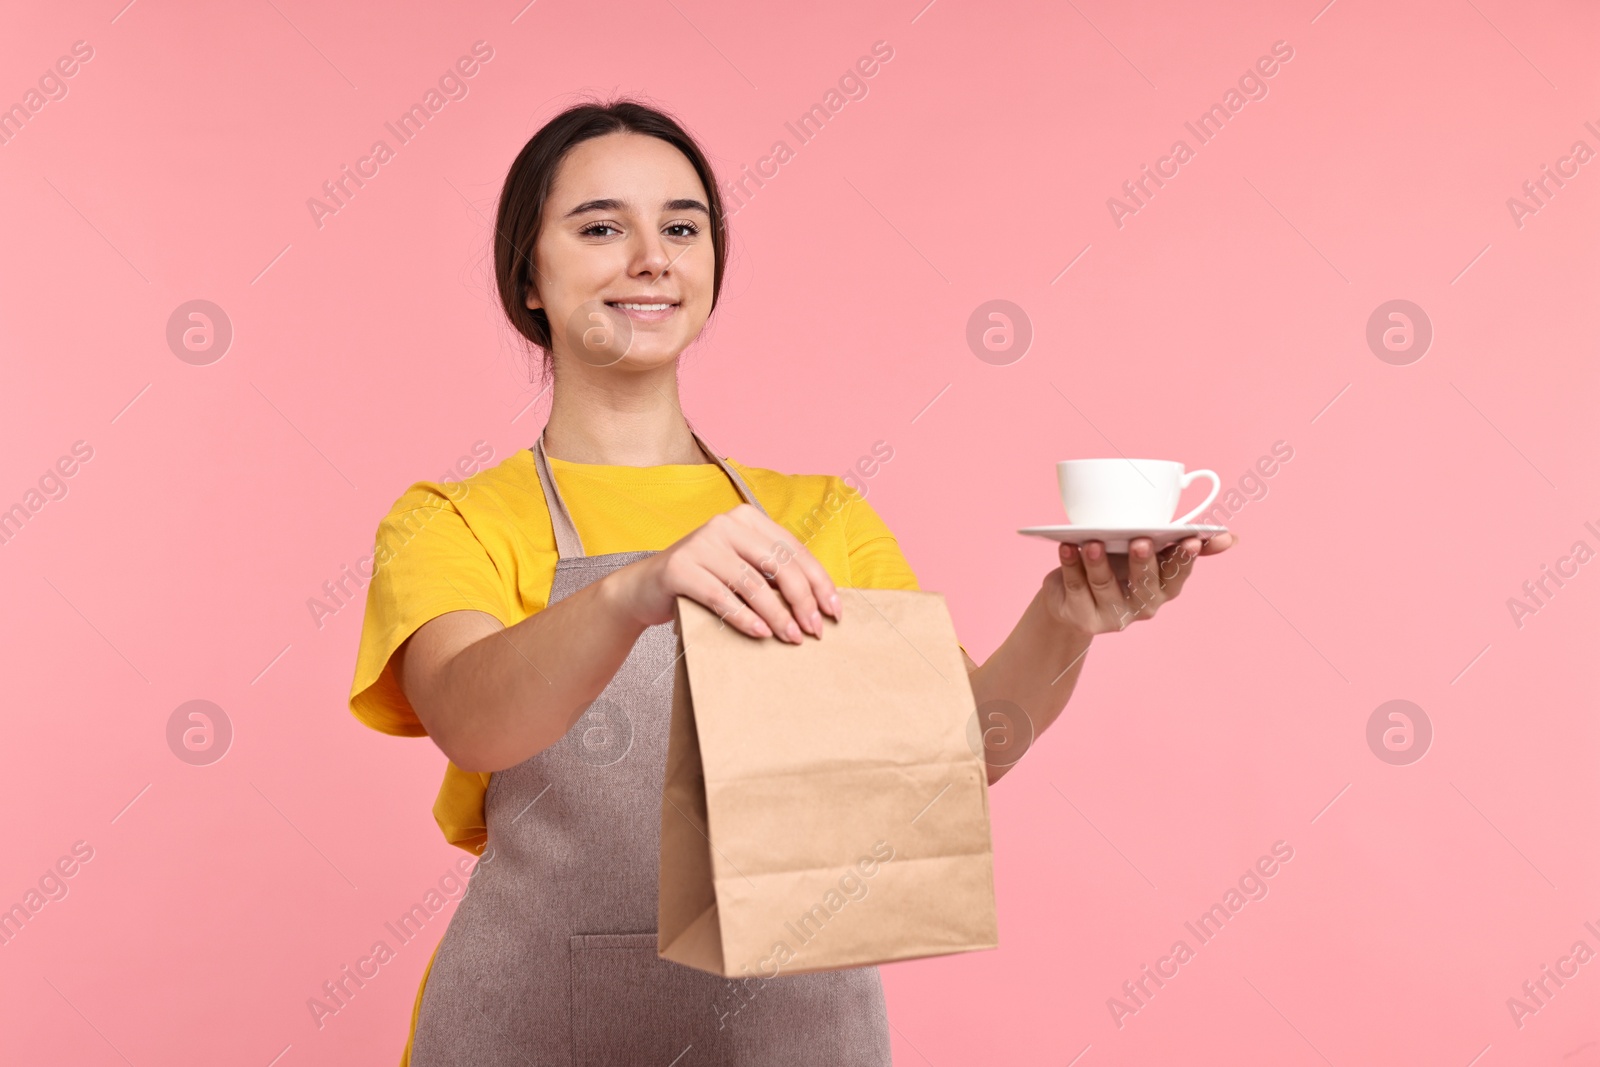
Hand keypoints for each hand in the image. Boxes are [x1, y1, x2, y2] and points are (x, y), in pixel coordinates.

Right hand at [603, 503, 839, 642]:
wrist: (644, 588)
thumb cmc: (703, 581)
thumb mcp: (740, 568)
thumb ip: (772, 573)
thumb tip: (820, 604)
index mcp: (747, 519)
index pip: (794, 550)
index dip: (819, 582)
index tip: (834, 612)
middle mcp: (725, 524)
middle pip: (779, 564)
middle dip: (803, 600)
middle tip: (814, 630)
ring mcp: (700, 543)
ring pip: (752, 583)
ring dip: (777, 615)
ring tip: (792, 638)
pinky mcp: (679, 567)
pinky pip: (721, 596)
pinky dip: (744, 617)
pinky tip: (760, 634)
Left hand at [1042, 531, 1237, 637]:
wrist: (1072, 600)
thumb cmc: (1118, 568)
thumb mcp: (1150, 555)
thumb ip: (1185, 544)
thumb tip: (1231, 538)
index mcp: (1164, 588)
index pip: (1178, 574)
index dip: (1185, 559)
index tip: (1190, 540)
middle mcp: (1143, 606)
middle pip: (1144, 585)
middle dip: (1143, 562)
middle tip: (1139, 539)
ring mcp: (1113, 616)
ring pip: (1105, 586)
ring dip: (1098, 562)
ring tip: (1092, 541)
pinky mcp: (1084, 619)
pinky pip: (1076, 589)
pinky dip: (1070, 566)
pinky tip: (1066, 548)